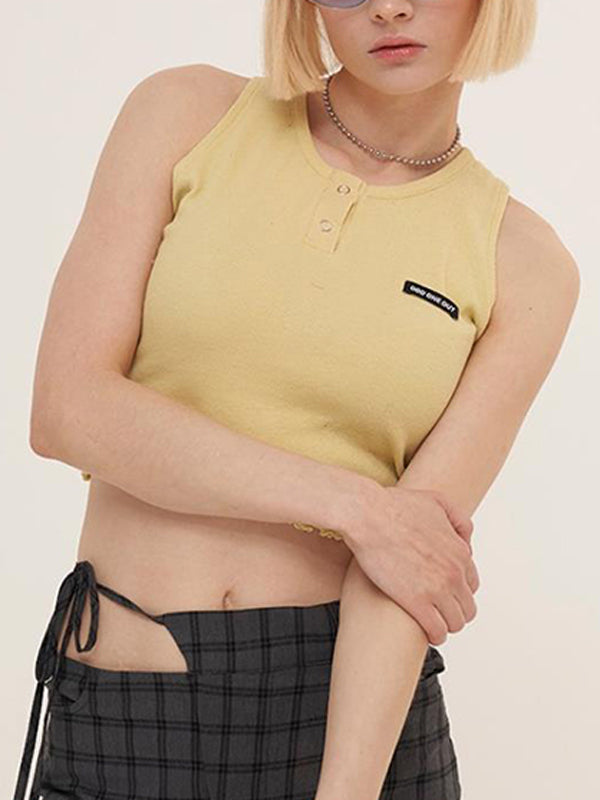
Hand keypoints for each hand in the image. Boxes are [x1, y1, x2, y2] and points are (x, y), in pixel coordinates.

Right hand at [339, 483, 478, 644]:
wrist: (368, 515)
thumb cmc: (394, 506)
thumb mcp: (437, 501)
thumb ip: (459, 520)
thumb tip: (466, 543)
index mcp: (460, 552)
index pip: (472, 584)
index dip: (458, 591)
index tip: (444, 593)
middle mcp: (454, 572)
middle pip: (467, 607)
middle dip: (454, 611)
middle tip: (437, 611)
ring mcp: (437, 589)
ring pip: (455, 623)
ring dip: (445, 625)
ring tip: (431, 622)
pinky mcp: (417, 602)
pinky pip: (437, 631)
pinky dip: (434, 635)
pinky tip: (425, 632)